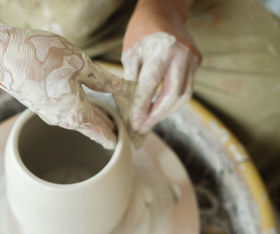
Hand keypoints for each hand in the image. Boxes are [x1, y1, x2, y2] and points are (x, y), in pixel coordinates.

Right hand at [0, 15, 122, 148]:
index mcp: (77, 113)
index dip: (117, 136)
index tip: (127, 141)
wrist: (1, 56)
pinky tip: (82, 106)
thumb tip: (120, 87)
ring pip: (78, 121)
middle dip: (106, 129)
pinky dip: (79, 113)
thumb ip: (102, 79)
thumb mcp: (79, 63)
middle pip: (91, 129)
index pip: (103, 132)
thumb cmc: (41, 57)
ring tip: (105, 121)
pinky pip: (66, 113)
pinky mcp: (41, 105)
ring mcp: (50, 114)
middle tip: (120, 132)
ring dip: (92, 121)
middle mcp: (63, 120)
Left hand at [115, 0, 200, 143]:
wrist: (164, 11)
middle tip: (143, 126)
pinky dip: (173, 99)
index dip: (141, 108)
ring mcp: (192, 59)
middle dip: (157, 115)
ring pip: (183, 95)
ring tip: (151, 119)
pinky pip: (187, 86)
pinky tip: (160, 106)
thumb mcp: (130, 52)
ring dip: (167, 110)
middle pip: (172, 95)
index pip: (150, 87)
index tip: (134, 123)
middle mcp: (181, 55)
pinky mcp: (197, 62)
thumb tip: (132, 107)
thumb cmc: (142, 31)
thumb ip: (132, 79)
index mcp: (161, 51)